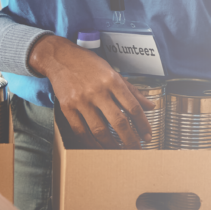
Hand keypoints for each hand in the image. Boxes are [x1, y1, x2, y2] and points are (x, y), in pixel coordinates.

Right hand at [29, 35, 154, 148]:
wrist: (60, 57)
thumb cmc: (89, 64)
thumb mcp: (114, 72)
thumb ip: (132, 91)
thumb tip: (150, 106)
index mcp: (112, 81)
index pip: (133, 107)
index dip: (143, 124)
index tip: (148, 136)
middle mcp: (97, 91)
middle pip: (119, 122)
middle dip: (130, 140)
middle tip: (137, 150)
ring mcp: (81, 100)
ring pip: (100, 130)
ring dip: (112, 145)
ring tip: (120, 151)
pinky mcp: (67, 108)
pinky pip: (81, 131)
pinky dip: (91, 142)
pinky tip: (99, 147)